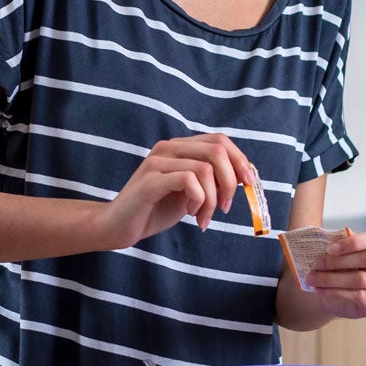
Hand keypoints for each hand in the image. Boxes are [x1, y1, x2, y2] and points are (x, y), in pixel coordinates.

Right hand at [96, 134, 252, 248]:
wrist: (118, 226)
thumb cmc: (154, 209)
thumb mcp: (190, 193)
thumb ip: (210, 180)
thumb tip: (243, 177)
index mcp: (179, 148)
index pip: (219, 140)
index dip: (240, 160)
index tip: (248, 184)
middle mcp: (168, 148)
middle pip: (217, 149)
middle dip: (230, 181)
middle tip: (224, 207)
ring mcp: (158, 161)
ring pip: (205, 168)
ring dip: (212, 199)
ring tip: (203, 216)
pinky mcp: (150, 180)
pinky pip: (189, 180)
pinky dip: (198, 200)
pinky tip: (190, 213)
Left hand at [301, 228, 365, 319]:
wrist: (336, 291)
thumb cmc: (341, 264)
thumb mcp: (340, 251)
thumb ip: (340, 244)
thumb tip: (331, 241)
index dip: (353, 242)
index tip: (329, 248)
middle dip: (339, 261)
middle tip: (317, 264)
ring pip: (361, 279)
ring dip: (332, 278)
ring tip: (313, 278)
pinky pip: (358, 296)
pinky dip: (336, 292)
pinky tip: (321, 290)